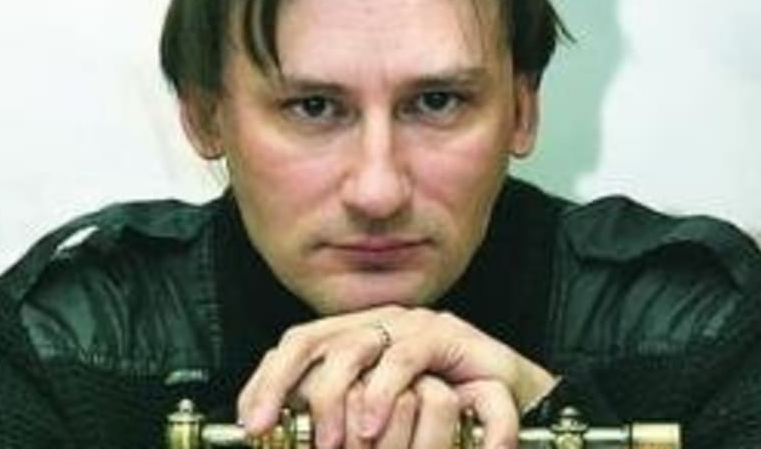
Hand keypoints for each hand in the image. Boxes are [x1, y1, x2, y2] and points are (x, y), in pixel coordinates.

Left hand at [237, 305, 555, 447]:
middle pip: (316, 338)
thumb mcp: (380, 422)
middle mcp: (379, 324)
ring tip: (329, 443)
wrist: (511, 405)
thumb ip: (342, 421)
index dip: (268, 378)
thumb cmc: (443, 418)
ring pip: (354, 344)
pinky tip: (372, 426)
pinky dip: (383, 391)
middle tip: (267, 429)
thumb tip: (288, 437)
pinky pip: (406, 356)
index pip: (299, 345)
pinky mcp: (447, 334)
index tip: (249, 423)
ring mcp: (412, 324)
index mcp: (357, 338)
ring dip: (333, 395)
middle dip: (282, 383)